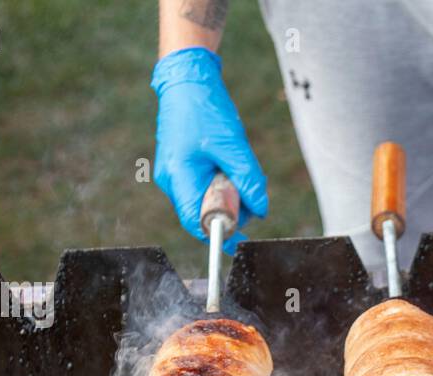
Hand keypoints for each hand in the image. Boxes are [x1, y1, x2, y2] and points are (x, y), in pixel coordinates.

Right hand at [152, 46, 268, 250]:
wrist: (187, 79)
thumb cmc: (205, 108)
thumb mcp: (234, 145)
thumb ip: (248, 180)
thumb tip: (261, 210)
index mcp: (178, 177)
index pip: (197, 223)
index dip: (220, 236)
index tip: (242, 240)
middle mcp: (171, 180)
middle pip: (203, 213)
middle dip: (230, 209)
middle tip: (249, 192)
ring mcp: (174, 173)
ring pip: (206, 199)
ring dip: (227, 192)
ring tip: (236, 165)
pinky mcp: (181, 166)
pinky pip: (203, 185)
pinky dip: (220, 181)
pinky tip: (227, 162)